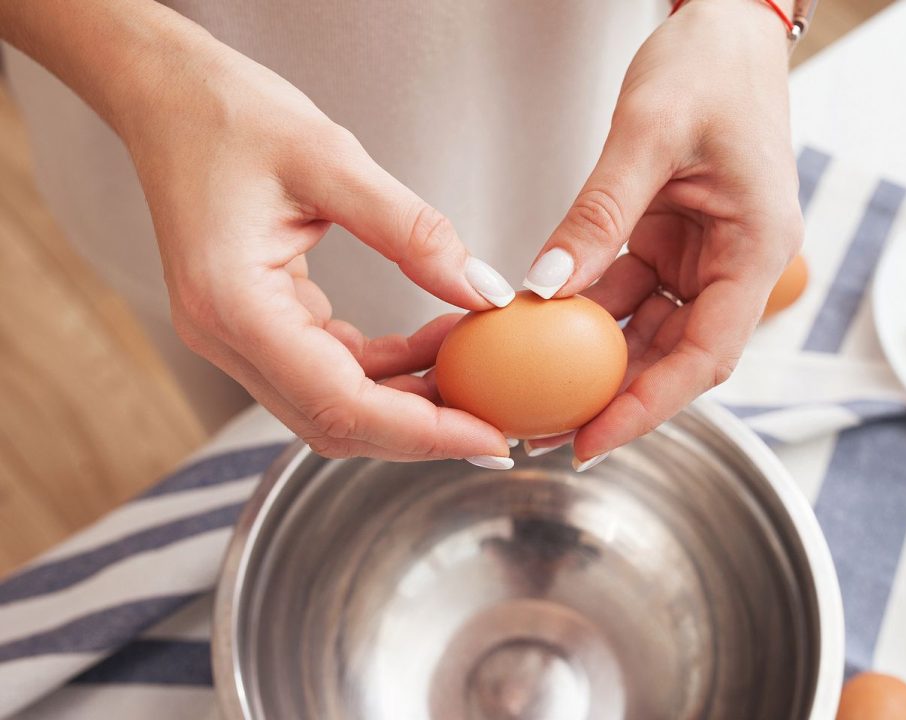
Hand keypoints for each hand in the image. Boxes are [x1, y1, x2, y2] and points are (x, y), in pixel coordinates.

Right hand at [121, 31, 515, 462]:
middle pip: (336, 422)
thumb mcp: (332, 159)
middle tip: (496, 419)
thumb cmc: (231, 115)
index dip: (421, 432)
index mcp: (233, 307)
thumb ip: (412, 233)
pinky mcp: (256, 324)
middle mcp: (226, 338)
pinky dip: (387, 366)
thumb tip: (481, 292)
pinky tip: (435, 338)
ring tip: (473, 360)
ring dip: (408, 395)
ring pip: (335, 404)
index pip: (339, 404)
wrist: (168, 95)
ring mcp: (236, 337)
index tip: (488, 439)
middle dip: (421, 429)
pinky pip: (329, 368)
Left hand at [523, 0, 802, 462]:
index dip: (649, 407)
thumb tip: (543, 292)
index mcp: (756, 249)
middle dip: (614, 398)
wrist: (723, 24)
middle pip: (677, 356)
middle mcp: (736, 264)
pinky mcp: (671, 241)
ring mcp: (703, 256)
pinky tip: (541, 328)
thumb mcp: (648, 135)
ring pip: (649, 331)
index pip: (706, 355)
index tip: (592, 440)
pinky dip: (587, 312)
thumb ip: (598, 216)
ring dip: (595, 362)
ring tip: (535, 393)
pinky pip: (628, 292)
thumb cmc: (710, 65)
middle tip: (546, 431)